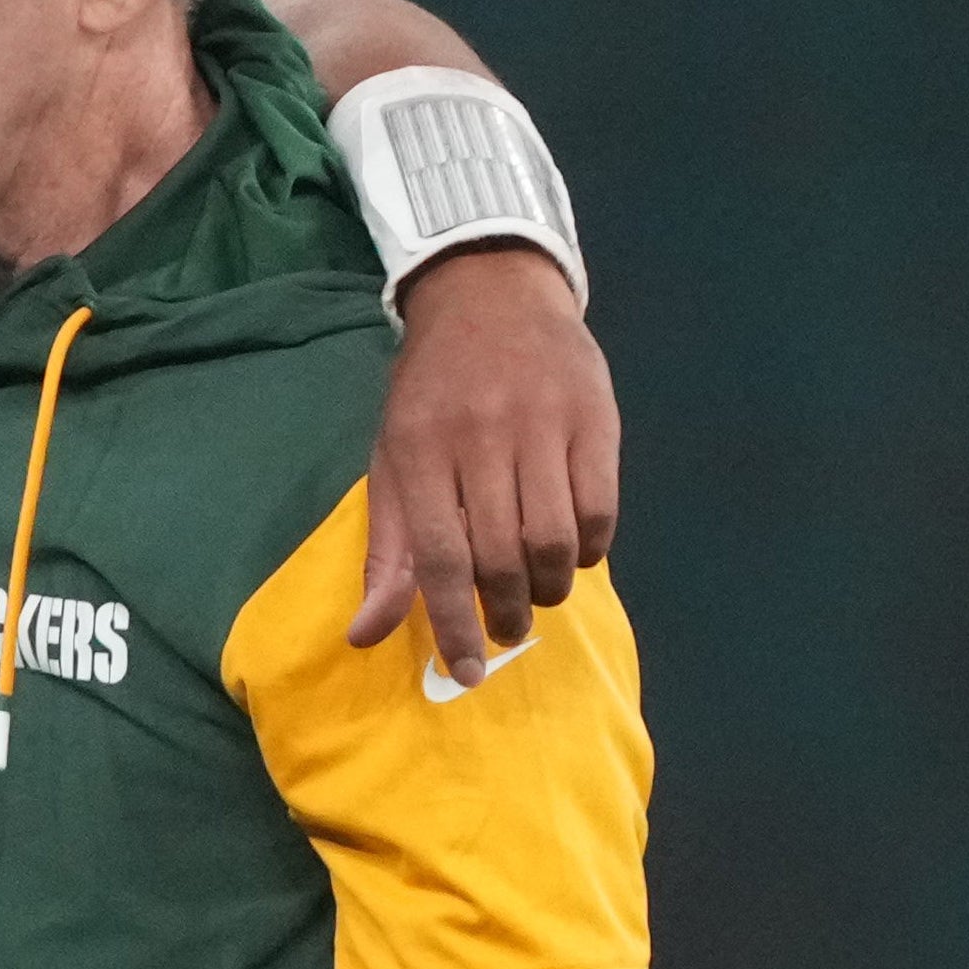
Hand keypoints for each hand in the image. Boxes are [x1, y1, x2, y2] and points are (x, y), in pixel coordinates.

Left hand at [350, 245, 620, 681]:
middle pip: (500, 555)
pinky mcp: (595, 418)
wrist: (489, 296)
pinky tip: (577, 550)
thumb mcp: (391, 459)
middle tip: (507, 631)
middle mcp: (478, 439)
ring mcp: (541, 426)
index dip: (451, 624)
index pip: (435, 558)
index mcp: (417, 453)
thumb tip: (366, 635)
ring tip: (539, 592)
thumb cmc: (431, 392)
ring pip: (556, 540)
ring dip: (551, 585)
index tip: (465, 673)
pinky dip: (593, 546)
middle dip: (505, 612)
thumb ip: (386, 550)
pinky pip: (601, 507)